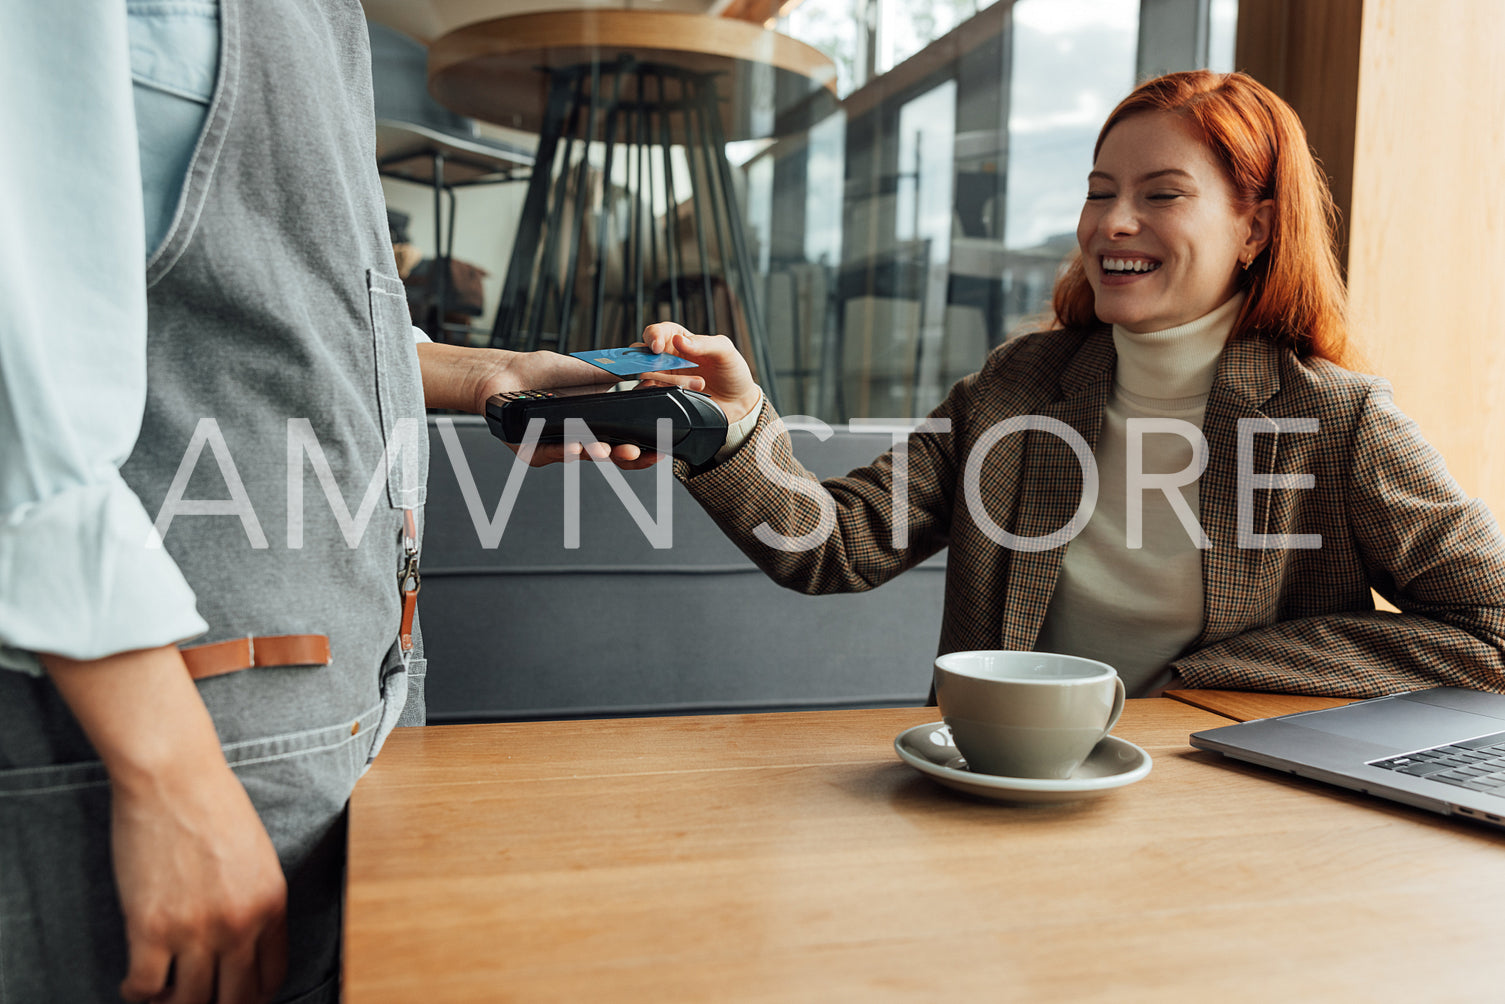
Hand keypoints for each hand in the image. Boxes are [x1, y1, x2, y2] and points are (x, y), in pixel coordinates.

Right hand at [110, 757, 286, 1003]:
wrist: (174, 777)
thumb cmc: (214, 805)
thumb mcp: (258, 856)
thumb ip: (257, 901)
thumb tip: (244, 942)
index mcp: (272, 904)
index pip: (271, 977)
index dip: (251, 995)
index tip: (234, 994)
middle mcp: (239, 924)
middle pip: (235, 1000)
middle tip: (196, 997)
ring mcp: (195, 929)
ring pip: (188, 1002)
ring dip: (174, 1003)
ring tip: (164, 992)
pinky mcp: (149, 927)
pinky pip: (144, 987)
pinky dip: (138, 993)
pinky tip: (135, 982)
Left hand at [415, 343, 688, 467]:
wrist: (506, 372)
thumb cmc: (547, 371)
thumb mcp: (596, 371)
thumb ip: (626, 378)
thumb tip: (660, 379)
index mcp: (600, 421)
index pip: (629, 439)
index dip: (647, 447)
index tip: (662, 447)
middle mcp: (583, 437)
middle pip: (612, 456)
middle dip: (628, 456)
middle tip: (637, 451)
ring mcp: (561, 446)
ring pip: (585, 456)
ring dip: (599, 454)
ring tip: (607, 450)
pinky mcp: (535, 452)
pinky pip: (554, 454)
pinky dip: (567, 450)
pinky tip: (577, 446)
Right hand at [640, 323, 761, 424]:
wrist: (738, 402)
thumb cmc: (732, 371)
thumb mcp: (724, 350)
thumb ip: (704, 343)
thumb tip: (678, 340)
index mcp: (680, 339)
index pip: (656, 332)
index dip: (652, 337)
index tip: (657, 347)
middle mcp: (669, 358)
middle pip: (642, 354)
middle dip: (648, 362)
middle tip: (664, 369)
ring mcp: (666, 378)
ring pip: (647, 376)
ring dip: (666, 381)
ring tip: (696, 385)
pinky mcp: (667, 396)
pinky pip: (652, 394)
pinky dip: (661, 394)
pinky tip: (681, 393)